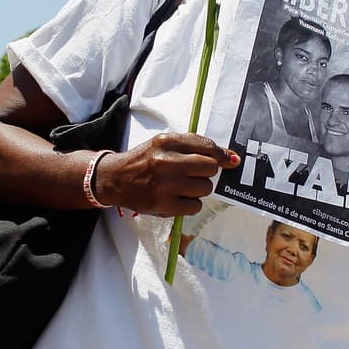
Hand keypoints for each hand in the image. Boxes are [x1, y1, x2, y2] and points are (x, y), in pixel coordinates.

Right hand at [92, 133, 239, 217]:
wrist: (115, 179)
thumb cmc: (145, 160)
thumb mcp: (164, 143)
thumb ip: (196, 146)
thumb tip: (232, 159)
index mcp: (166, 142)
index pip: (207, 146)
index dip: (222, 155)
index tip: (229, 161)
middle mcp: (165, 162)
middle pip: (210, 168)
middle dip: (206, 172)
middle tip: (193, 174)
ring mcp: (164, 185)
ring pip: (205, 188)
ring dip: (199, 189)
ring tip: (182, 186)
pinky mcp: (163, 205)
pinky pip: (195, 206)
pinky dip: (190, 203)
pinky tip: (178, 198)